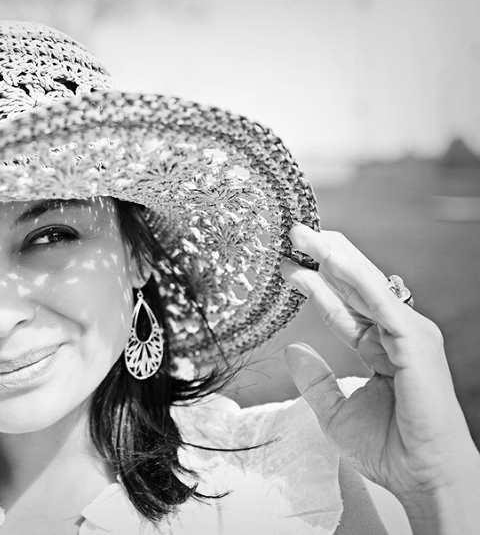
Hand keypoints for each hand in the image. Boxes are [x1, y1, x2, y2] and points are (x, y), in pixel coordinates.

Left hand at [280, 225, 479, 531]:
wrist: (422, 476)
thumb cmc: (388, 450)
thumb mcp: (334, 411)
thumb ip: (315, 379)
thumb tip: (291, 351)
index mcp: (379, 348)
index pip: (342, 308)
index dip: (314, 286)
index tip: (287, 266)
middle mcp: (394, 334)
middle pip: (353, 287)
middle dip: (323, 258)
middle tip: (293, 232)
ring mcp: (407, 333)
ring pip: (365, 285)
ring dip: (334, 256)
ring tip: (304, 234)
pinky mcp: (413, 338)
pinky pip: (379, 300)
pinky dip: (354, 276)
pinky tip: (331, 258)